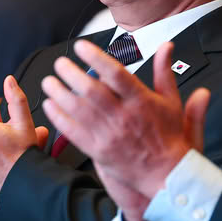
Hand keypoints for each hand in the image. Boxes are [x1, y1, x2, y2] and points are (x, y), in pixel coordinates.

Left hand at [40, 40, 209, 220]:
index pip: (116, 74)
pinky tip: (49, 105)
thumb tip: (166, 46)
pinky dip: (58, 117)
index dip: (96, 57)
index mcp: (141, 101)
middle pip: (91, 90)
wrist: (167, 174)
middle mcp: (123, 117)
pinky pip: (73, 132)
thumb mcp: (172, 101)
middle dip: (71, 73)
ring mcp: (109, 135)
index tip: (81, 46)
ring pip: (78, 110)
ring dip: (59, 93)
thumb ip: (164, 72)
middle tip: (60, 64)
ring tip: (49, 81)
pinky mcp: (98, 151)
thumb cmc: (169, 137)